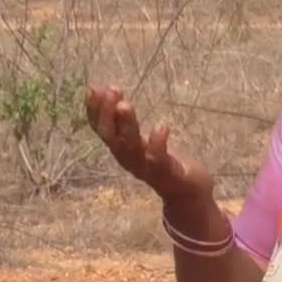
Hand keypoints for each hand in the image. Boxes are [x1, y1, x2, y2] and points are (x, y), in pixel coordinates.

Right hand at [86, 85, 213, 203]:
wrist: (188, 193)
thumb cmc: (162, 161)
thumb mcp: (140, 138)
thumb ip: (124, 119)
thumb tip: (107, 89)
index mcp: (121, 149)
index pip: (101, 129)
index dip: (94, 110)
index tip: (94, 88)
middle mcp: (129, 159)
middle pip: (112, 138)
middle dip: (107, 114)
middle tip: (112, 90)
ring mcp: (147, 168)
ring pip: (131, 148)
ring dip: (127, 126)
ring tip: (125, 105)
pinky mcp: (168, 174)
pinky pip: (159, 160)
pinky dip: (157, 143)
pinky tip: (161, 125)